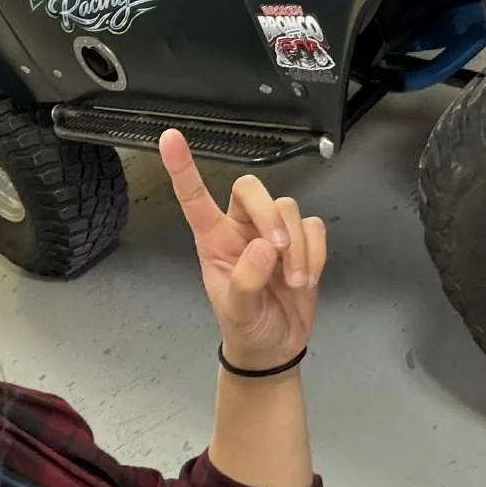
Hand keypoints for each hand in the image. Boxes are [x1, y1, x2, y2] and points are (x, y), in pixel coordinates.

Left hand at [159, 128, 326, 369]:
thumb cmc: (246, 325)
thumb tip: (264, 248)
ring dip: (297, 247)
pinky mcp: (303, 242)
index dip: (182, 168)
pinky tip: (307, 278)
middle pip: (252, 188)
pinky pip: (314, 227)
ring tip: (294, 282)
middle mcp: (241, 228)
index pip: (195, 197)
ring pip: (289, 207)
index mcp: (213, 239)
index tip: (169, 138)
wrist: (274, 347)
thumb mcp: (238, 312)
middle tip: (278, 249)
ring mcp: (273, 232)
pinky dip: (316, 253)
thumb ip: (245, 282)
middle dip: (269, 214)